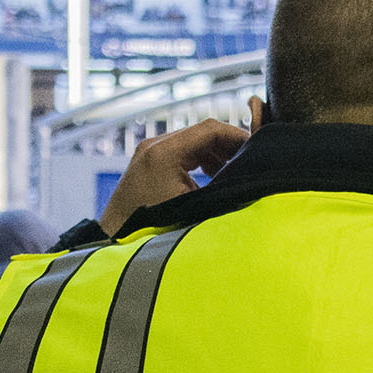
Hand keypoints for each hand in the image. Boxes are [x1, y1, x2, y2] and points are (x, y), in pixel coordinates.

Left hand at [98, 116, 247, 234]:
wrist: (114, 243)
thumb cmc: (151, 230)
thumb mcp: (193, 208)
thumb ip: (221, 188)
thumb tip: (248, 178)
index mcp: (164, 152)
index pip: (210, 129)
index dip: (238, 136)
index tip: (257, 149)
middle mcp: (153, 146)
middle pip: (201, 133)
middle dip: (229, 146)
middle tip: (251, 162)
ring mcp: (147, 153)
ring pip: (192, 143)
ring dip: (215, 154)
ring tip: (235, 173)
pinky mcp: (146, 163)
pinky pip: (180, 153)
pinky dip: (200, 161)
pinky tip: (214, 178)